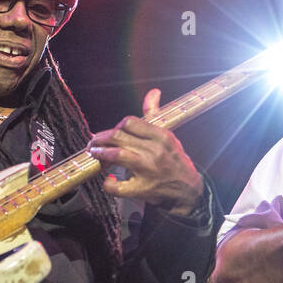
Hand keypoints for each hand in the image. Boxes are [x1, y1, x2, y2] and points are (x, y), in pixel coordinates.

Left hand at [88, 89, 204, 215]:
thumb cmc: (174, 161)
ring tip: (95, 154)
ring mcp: (148, 171)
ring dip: (100, 154)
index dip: (116, 127)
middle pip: (118, 137)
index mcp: (161, 136)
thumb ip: (155, 114)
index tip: (112, 133)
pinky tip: (109, 180)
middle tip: (94, 143)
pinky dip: (108, 184)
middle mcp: (155, 151)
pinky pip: (118, 187)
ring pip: (116, 155)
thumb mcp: (168, 136)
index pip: (129, 122)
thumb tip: (153, 92)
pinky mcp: (142, 189)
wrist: (188, 190)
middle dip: (100, 139)